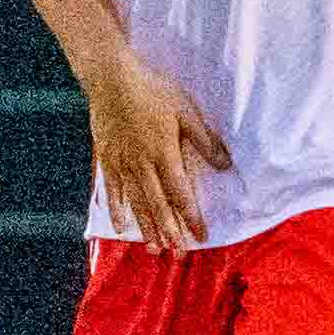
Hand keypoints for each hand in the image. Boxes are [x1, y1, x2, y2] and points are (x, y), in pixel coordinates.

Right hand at [83, 55, 230, 253]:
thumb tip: (226, 165)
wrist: (112, 80)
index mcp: (165, 155)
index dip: (192, 218)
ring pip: (137, 203)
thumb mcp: (185, 112)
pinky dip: (117, 210)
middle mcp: (143, 166)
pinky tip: (122, 227)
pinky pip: (112, 190)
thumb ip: (205, 141)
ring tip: (156, 249)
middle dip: (171, 232)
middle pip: (159, 206)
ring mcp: (123, 164)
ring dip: (148, 228)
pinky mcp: (107, 159)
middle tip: (179, 255)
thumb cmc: (153, 91)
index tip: (201, 237)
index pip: (181, 195)